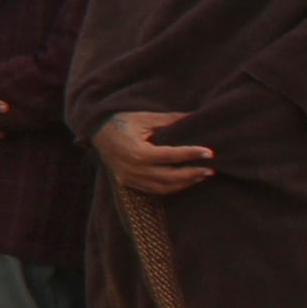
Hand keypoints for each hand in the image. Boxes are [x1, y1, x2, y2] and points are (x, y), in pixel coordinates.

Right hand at [95, 110, 214, 195]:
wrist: (95, 131)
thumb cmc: (121, 121)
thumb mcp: (145, 118)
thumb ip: (170, 120)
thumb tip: (195, 117)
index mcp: (137, 152)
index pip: (171, 156)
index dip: (191, 155)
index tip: (209, 152)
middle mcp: (132, 169)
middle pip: (169, 176)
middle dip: (192, 173)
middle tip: (211, 168)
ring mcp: (129, 178)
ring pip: (163, 187)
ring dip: (185, 183)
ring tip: (202, 175)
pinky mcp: (127, 183)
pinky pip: (154, 190)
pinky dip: (172, 187)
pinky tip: (184, 181)